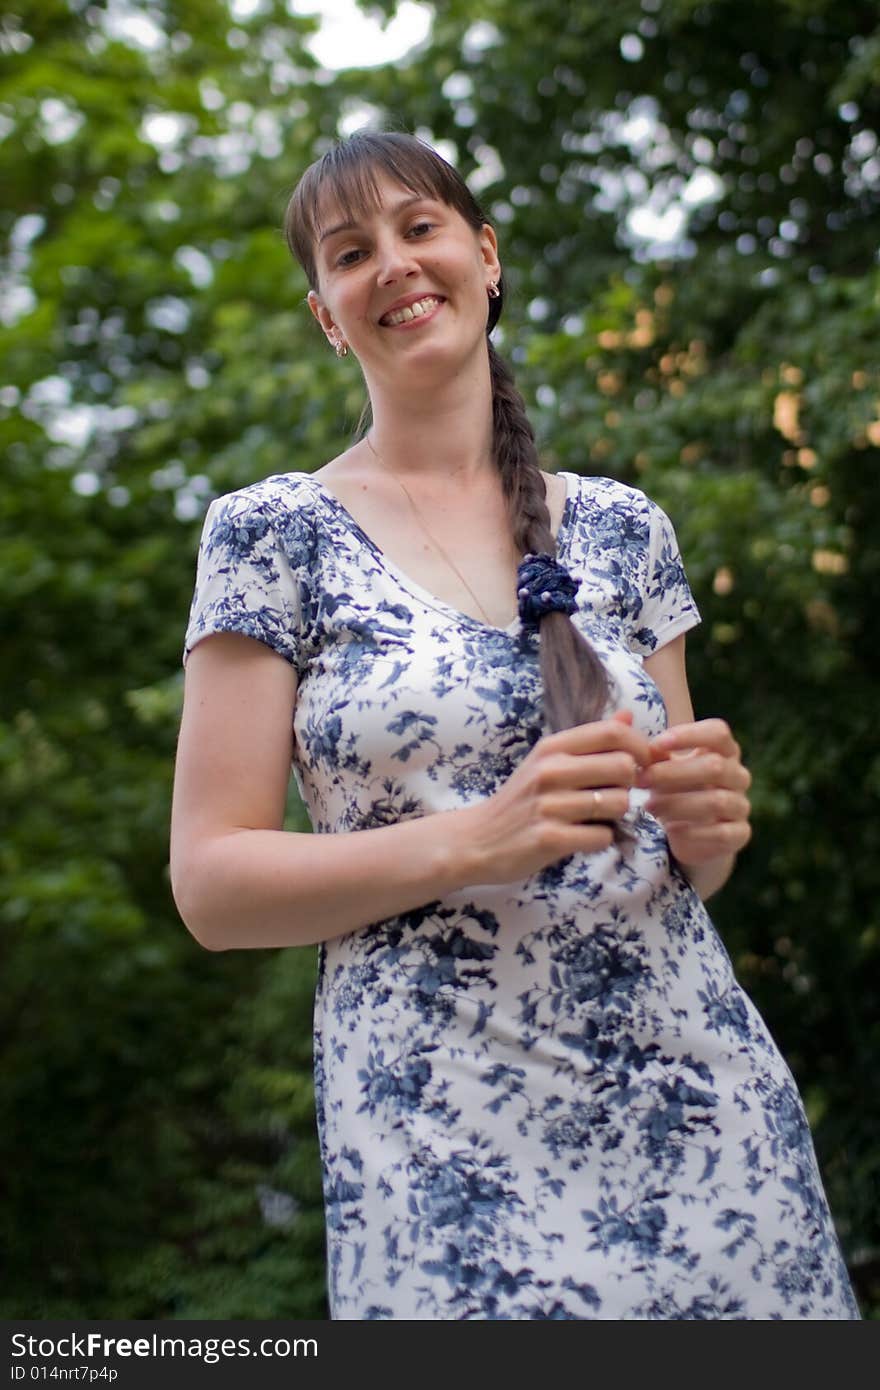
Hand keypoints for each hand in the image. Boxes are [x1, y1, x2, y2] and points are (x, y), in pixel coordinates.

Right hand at [465, 712, 651, 884]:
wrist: (477, 840)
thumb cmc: (520, 800)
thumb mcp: (547, 761)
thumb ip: (590, 741)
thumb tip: (628, 716)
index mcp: (551, 747)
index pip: (612, 733)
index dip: (641, 747)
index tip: (644, 764)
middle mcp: (549, 771)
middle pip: (623, 766)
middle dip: (630, 785)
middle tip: (613, 795)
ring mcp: (548, 805)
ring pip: (618, 803)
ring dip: (615, 815)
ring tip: (595, 818)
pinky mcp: (549, 838)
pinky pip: (601, 837)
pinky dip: (599, 840)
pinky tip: (582, 838)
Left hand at [637, 718, 751, 866]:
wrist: (690, 833)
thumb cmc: (675, 790)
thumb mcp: (664, 768)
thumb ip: (654, 753)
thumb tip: (633, 735)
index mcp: (724, 751)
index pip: (718, 732)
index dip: (688, 734)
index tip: (656, 744)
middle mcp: (738, 776)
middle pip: (715, 766)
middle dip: (672, 773)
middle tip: (642, 780)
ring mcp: (741, 805)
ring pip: (716, 801)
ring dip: (677, 803)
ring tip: (649, 806)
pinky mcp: (740, 834)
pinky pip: (721, 833)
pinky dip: (692, 831)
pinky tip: (670, 829)